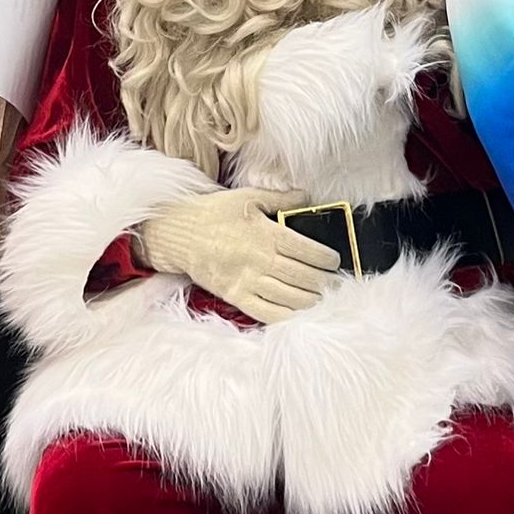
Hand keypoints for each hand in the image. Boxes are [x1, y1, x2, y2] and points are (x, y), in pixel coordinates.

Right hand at [139, 186, 341, 324]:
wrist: (179, 233)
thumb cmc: (215, 213)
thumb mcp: (248, 197)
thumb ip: (280, 199)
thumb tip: (306, 197)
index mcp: (267, 234)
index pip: (308, 251)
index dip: (327, 259)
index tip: (334, 261)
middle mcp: (260, 260)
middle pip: (304, 277)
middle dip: (324, 281)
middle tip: (332, 281)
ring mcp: (247, 281)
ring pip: (290, 297)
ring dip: (311, 299)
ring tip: (320, 297)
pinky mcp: (235, 296)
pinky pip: (267, 312)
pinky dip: (287, 316)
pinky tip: (298, 313)